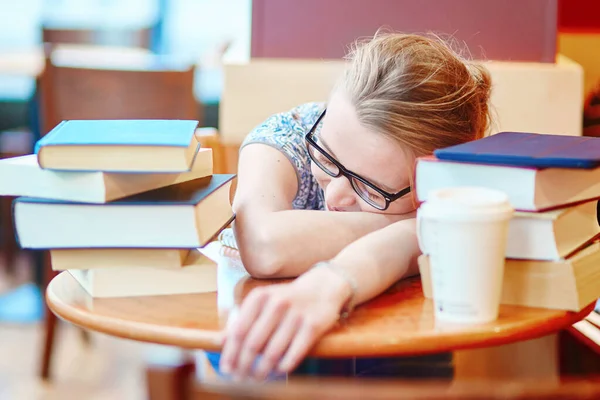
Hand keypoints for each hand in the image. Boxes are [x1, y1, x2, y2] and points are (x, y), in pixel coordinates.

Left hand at [219, 266, 350, 380]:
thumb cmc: (286, 299)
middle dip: (244, 365)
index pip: (238, 331)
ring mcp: (296, 314)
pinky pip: (294, 354)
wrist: (323, 287)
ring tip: (257, 378)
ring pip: (273, 352)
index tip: (226, 369)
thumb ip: (242, 319)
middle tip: (240, 378)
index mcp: (259, 296)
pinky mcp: (313, 325)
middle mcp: (277, 303)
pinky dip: (283, 367)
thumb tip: (220, 342)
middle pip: (253, 344)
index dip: (230, 354)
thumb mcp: (263, 302)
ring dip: (262, 370)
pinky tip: (278, 370)